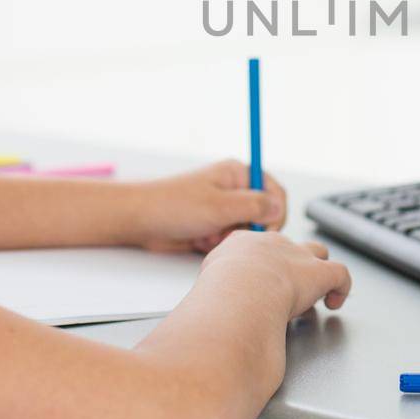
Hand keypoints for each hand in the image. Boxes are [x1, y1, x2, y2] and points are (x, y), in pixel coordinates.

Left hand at [130, 159, 287, 253]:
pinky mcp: (213, 225)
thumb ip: (254, 206)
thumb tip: (279, 207)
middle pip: (262, 215)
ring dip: (230, 238)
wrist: (140, 221)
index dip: (275, 213)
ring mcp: (223, 208)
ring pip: (246, 231)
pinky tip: (200, 240)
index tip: (266, 229)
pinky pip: (230, 240)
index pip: (275, 192)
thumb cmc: (172, 205)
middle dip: (247, 229)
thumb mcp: (218, 206)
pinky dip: (218, 244)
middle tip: (229, 232)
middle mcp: (234, 189)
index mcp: (238, 173)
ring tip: (209, 235)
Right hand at [200, 229, 351, 317]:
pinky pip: (341, 274)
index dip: (260, 264)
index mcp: (242, 243)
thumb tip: (203, 309)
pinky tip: (335, 301)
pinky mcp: (319, 273)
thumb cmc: (218, 292)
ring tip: (315, 290)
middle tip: (285, 289)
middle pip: (288, 247)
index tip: (257, 281)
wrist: (239, 290)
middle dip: (290, 264)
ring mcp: (298, 256)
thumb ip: (211, 288)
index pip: (256, 246)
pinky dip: (342, 288)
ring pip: (318, 253)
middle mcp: (273, 244)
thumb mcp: (205, 283)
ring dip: (318, 270)